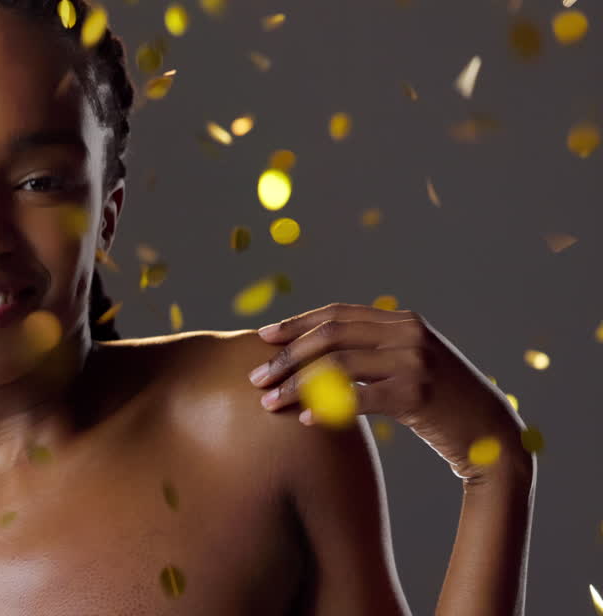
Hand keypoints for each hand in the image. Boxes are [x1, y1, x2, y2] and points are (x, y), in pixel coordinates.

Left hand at [250, 302, 532, 483]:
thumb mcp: (408, 365)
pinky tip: (305, 421)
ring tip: (269, 402)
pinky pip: (357, 399)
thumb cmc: (439, 403)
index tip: (263, 336)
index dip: (296, 323)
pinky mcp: (417, 395)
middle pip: (331, 336)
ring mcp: (415, 363)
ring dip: (296, 384)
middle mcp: (409, 335)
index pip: (338, 313)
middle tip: (256, 377)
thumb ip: (371, 351)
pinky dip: (326, 409)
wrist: (491, 435)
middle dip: (287, 355)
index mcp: (404, 321)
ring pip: (337, 367)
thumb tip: (310, 352)